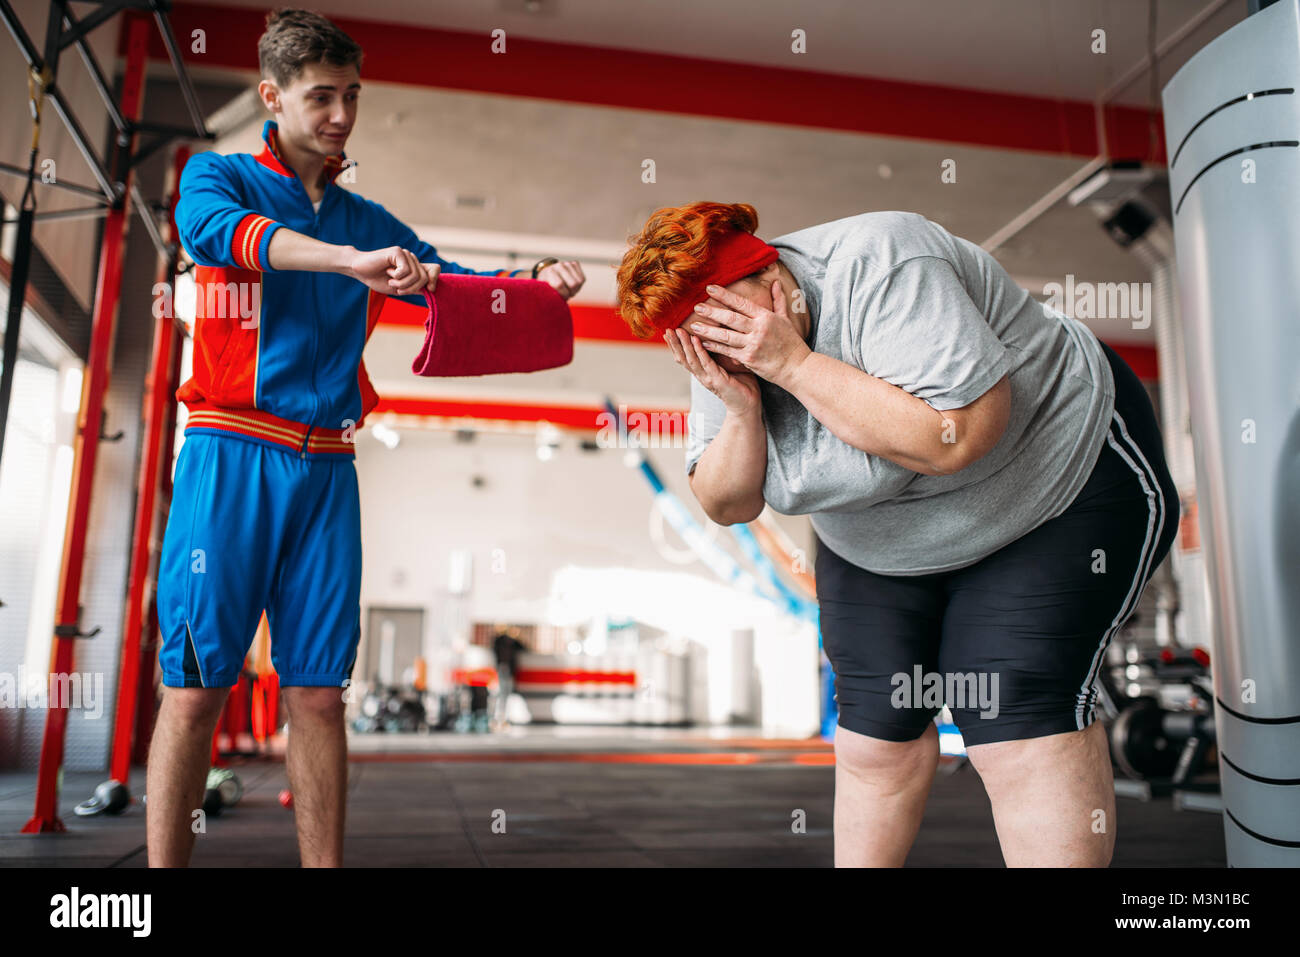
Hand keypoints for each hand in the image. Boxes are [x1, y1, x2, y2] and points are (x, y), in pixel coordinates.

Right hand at [349, 246, 439, 296]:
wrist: (359, 270)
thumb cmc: (377, 279)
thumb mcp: (399, 288)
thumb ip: (414, 288)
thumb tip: (431, 290)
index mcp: (414, 267)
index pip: (435, 269)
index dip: (435, 279)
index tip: (430, 290)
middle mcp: (412, 259)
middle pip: (424, 277)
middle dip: (412, 289)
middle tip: (398, 289)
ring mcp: (405, 254)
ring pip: (416, 275)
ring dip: (402, 284)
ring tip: (391, 281)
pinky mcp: (397, 251)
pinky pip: (405, 270)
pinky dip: (397, 277)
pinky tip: (388, 272)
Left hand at [537, 260, 585, 299]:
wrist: (547, 274)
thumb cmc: (547, 286)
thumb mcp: (545, 291)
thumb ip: (552, 295)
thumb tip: (559, 303)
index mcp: (550, 271)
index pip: (560, 284)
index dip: (563, 294)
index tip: (561, 298)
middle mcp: (559, 265)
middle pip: (574, 284)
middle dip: (571, 292)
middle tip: (566, 294)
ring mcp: (568, 263)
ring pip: (579, 281)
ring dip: (575, 289)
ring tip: (568, 290)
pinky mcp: (575, 263)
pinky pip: (582, 278)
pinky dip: (579, 284)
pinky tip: (571, 284)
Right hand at [664, 325, 760, 416]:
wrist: (748, 406)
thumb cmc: (741, 385)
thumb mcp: (728, 365)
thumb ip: (721, 354)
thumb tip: (721, 335)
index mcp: (702, 372)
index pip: (684, 358)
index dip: (675, 346)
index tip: (668, 332)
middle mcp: (702, 375)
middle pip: (683, 358)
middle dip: (675, 344)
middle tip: (667, 329)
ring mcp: (708, 378)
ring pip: (692, 359)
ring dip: (684, 344)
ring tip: (678, 331)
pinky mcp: (717, 379)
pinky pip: (706, 362)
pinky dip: (699, 350)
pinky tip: (695, 339)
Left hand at [683, 279, 810, 387]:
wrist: (797, 367)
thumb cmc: (791, 343)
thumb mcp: (786, 319)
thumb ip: (778, 300)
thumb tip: (776, 282)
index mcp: (765, 317)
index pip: (741, 303)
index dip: (724, 295)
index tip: (710, 288)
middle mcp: (758, 329)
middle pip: (731, 318)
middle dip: (712, 312)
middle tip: (696, 306)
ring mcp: (753, 345)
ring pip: (726, 335)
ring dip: (709, 330)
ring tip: (695, 325)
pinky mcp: (749, 359)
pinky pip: (728, 351)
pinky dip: (715, 347)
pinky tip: (703, 342)